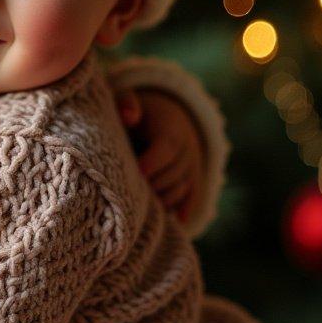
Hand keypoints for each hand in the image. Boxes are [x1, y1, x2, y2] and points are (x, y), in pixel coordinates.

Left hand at [116, 88, 204, 223]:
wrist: (169, 118)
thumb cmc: (140, 112)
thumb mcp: (130, 101)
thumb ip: (127, 104)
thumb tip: (129, 116)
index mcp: (171, 130)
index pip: (166, 148)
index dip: (152, 162)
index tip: (136, 173)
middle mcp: (187, 150)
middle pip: (171, 173)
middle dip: (151, 183)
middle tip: (129, 192)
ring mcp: (192, 167)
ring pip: (181, 188)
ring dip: (162, 198)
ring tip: (140, 204)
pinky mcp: (194, 179)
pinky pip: (194, 195)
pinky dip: (186, 207)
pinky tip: (179, 221)